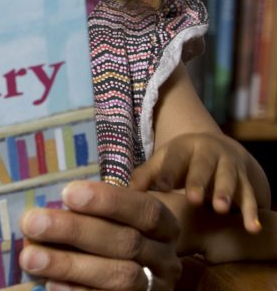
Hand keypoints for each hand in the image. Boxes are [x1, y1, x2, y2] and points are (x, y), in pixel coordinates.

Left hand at [18, 180, 180, 289]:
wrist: (130, 272)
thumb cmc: (113, 233)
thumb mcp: (112, 216)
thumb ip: (89, 208)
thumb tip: (47, 204)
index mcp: (163, 226)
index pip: (144, 209)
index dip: (108, 200)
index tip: (67, 194)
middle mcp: (164, 258)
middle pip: (126, 242)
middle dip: (75, 231)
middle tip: (33, 223)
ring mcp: (154, 287)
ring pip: (120, 276)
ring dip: (70, 265)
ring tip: (31, 257)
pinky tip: (51, 284)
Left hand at [130, 132, 261, 232]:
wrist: (217, 148)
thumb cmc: (180, 160)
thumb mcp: (163, 162)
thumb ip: (145, 176)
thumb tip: (123, 193)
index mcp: (184, 147)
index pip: (174, 159)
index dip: (168, 172)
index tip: (161, 185)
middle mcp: (209, 153)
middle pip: (203, 166)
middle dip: (198, 181)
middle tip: (193, 199)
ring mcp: (229, 166)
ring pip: (228, 179)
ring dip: (225, 193)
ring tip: (221, 209)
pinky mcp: (245, 181)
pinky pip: (250, 196)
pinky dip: (252, 212)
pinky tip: (252, 228)